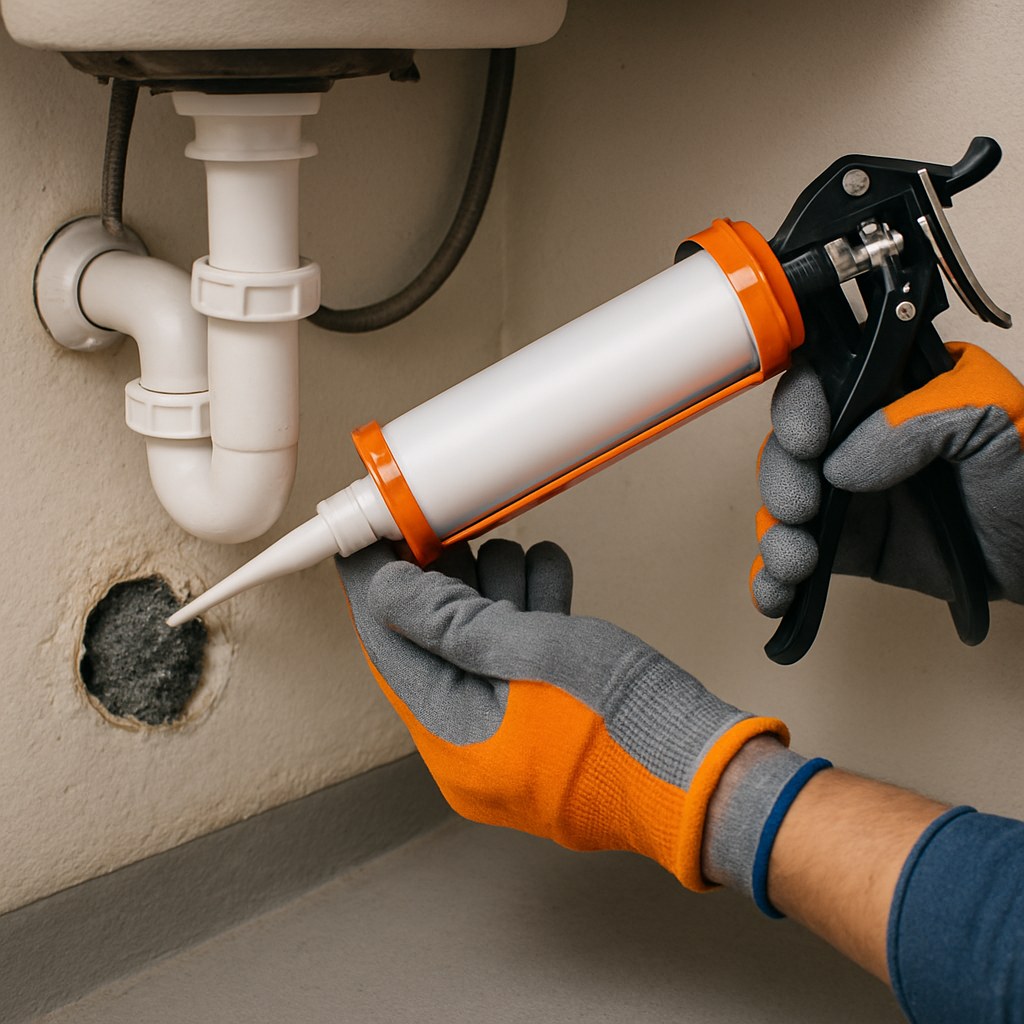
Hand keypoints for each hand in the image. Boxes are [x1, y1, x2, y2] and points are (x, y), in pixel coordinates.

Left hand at [337, 539, 817, 899]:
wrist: (708, 776)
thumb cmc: (628, 725)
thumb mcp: (533, 652)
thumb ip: (452, 622)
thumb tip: (388, 590)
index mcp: (453, 741)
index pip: (389, 650)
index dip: (375, 587)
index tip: (367, 538)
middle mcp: (474, 747)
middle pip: (438, 645)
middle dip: (448, 582)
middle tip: (450, 529)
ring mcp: (514, 737)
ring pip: (483, 647)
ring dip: (496, 593)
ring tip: (514, 555)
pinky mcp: (550, 721)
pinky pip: (519, 662)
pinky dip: (529, 617)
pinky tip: (546, 577)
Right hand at [751, 342, 1023, 616]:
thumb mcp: (994, 415)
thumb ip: (920, 418)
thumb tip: (842, 464)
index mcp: (890, 396)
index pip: (821, 384)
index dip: (799, 409)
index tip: (809, 442)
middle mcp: (860, 443)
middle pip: (788, 449)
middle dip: (782, 479)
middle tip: (801, 508)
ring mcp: (851, 498)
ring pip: (782, 505)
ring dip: (774, 533)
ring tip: (795, 561)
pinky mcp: (852, 549)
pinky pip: (796, 559)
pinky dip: (773, 579)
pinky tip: (776, 593)